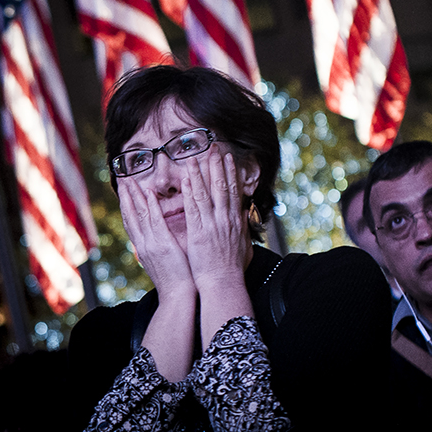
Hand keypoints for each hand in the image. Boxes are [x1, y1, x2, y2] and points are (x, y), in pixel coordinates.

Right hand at [117, 177, 194, 299]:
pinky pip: (156, 222)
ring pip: (140, 215)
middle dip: (125, 197)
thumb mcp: (162, 262)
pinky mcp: (163, 245)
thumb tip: (158, 239)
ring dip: (134, 196)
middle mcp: (143, 244)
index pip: (131, 223)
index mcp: (143, 248)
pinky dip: (151, 206)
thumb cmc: (175, 280)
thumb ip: (158, 248)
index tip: (124, 192)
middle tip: (121, 179)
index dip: (126, 206)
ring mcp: (151, 244)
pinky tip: (149, 193)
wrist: (177, 297)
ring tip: (129, 180)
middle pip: (131, 216)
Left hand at [182, 146, 251, 290]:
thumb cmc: (233, 269)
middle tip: (214, 148)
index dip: (231, 172)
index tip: (228, 158)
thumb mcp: (245, 246)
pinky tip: (186, 180)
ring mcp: (213, 224)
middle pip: (222, 186)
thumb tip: (245, 217)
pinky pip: (194, 208)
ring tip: (195, 158)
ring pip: (206, 193)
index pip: (234, 190)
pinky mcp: (199, 232)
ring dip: (200, 174)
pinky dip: (190, 193)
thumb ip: (244, 229)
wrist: (224, 283)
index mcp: (235, 221)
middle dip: (218, 165)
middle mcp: (226, 218)